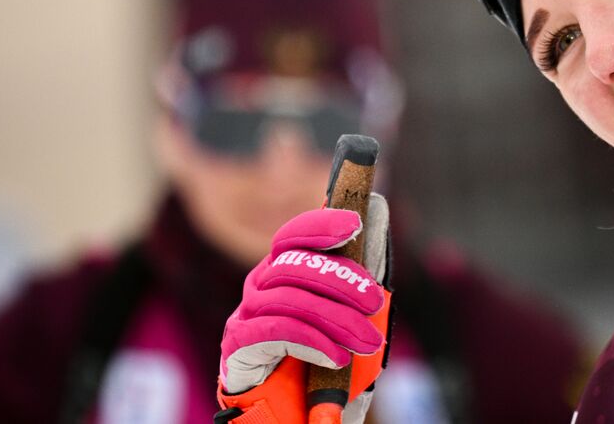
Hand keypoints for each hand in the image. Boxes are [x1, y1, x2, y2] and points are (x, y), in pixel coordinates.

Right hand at [218, 195, 390, 422]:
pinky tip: (335, 357)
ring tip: (365, 342)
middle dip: (341, 279)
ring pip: (288, 296)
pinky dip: (311, 340)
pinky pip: (275, 330)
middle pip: (293, 264)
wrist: (296, 421)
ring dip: (335, 317)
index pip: (292, 237)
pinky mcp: (237, 348)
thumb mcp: (351, 319)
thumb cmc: (324, 366)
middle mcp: (259, 289)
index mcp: (284, 274)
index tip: (353, 225)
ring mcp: (244, 317)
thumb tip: (375, 210)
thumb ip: (360, 274)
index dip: (319, 226)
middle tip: (375, 302)